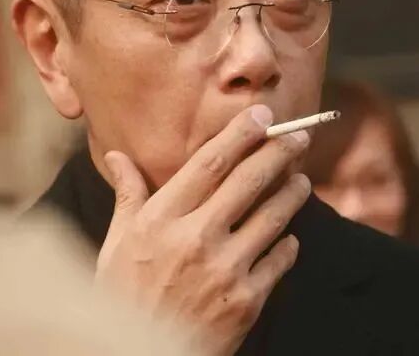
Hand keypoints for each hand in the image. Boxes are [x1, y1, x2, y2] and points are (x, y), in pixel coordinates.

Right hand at [96, 105, 310, 355]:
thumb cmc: (124, 298)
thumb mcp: (116, 245)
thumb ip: (127, 196)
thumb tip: (116, 156)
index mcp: (162, 219)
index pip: (210, 163)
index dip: (241, 134)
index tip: (262, 116)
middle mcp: (195, 239)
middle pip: (249, 181)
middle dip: (279, 152)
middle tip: (300, 137)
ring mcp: (224, 271)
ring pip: (272, 217)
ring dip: (292, 193)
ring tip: (301, 180)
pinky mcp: (246, 302)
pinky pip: (279, 261)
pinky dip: (288, 245)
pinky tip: (289, 236)